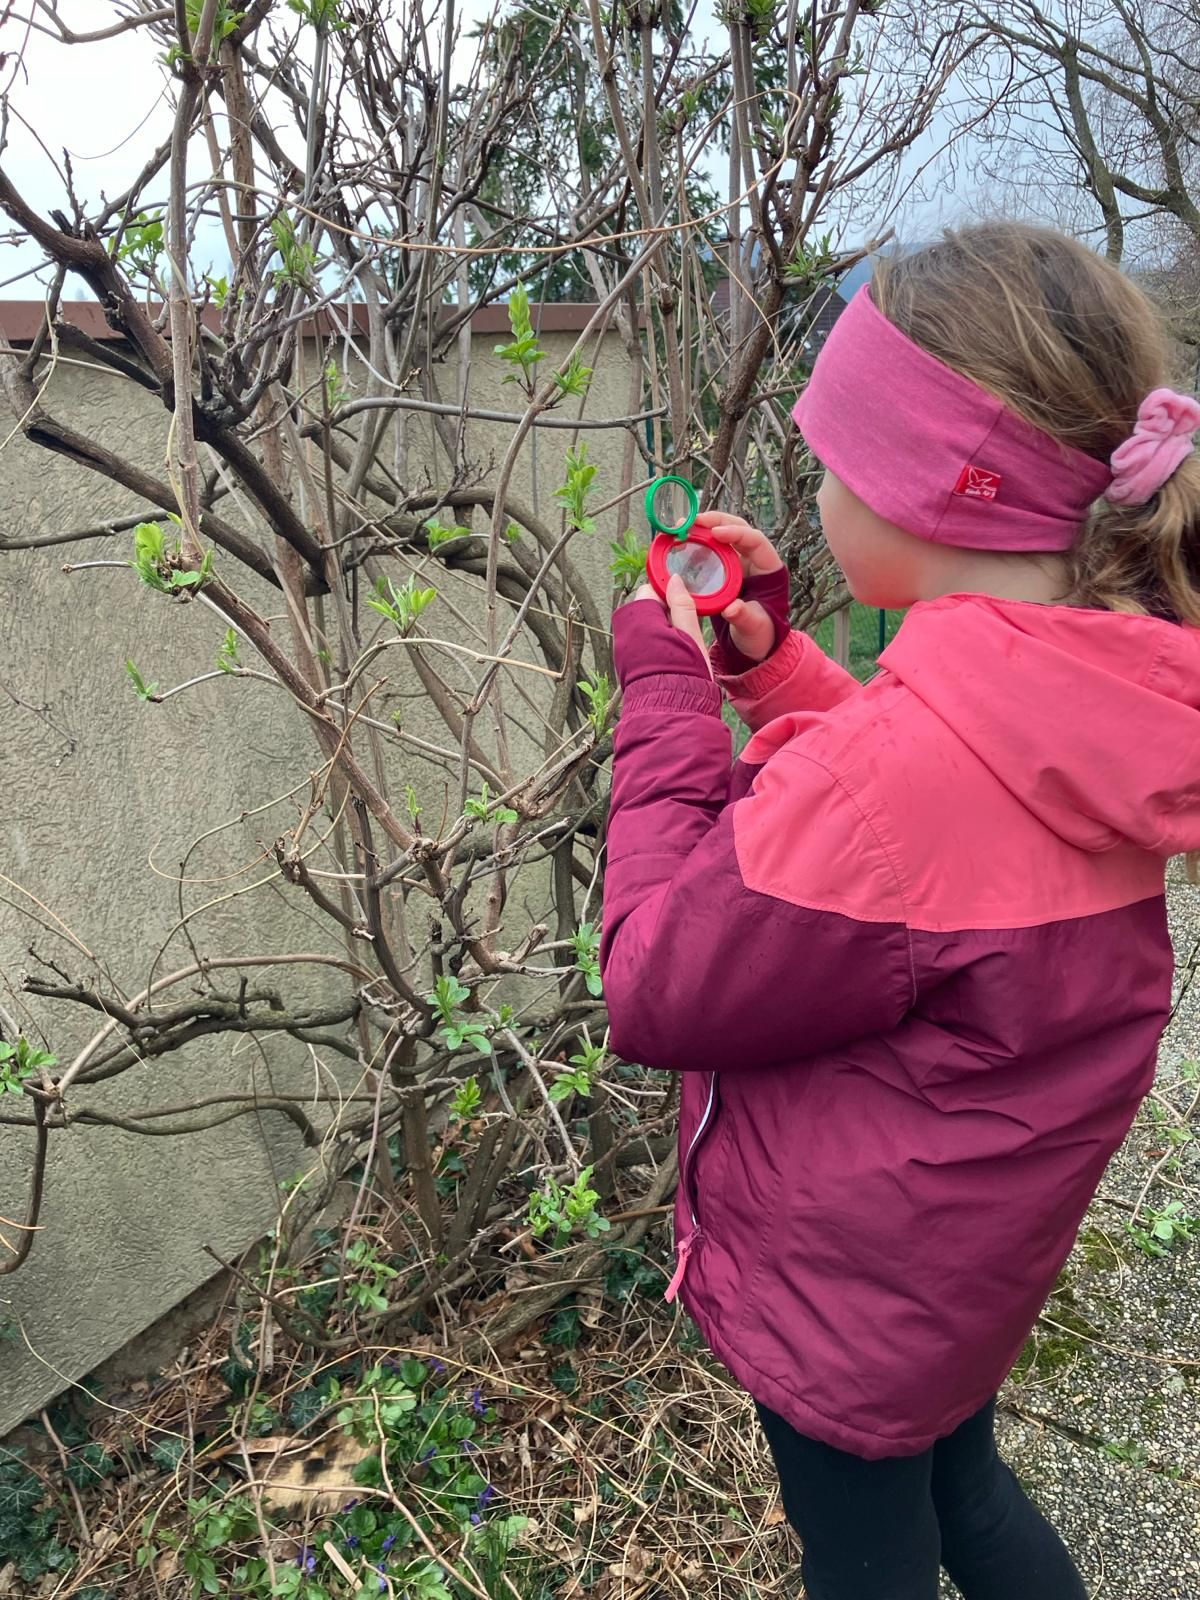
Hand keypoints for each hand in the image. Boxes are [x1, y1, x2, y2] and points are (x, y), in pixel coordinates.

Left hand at [632, 574, 710, 669]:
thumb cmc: (685, 673)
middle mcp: (626, 630)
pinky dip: (651, 643)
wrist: (671, 710)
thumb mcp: (691, 634)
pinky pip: (638, 643)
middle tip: (684, 625)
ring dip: (658, 628)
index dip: (668, 593)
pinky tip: (668, 655)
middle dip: (663, 612)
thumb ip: (682, 604)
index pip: (650, 590)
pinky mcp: (625, 663)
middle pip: (645, 609)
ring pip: (642, 626)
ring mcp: (623, 647)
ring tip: (678, 643)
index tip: (683, 600)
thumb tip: (674, 579)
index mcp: (641, 618)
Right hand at [691, 511, 782, 663]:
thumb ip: (743, 617)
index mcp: (768, 568)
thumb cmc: (759, 632)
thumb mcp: (753, 627)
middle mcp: (754, 559)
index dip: (736, 533)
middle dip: (716, 521)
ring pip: (723, 535)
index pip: (755, 540)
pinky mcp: (724, 568)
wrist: (753, 640)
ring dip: (704, 528)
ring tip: (683, 527)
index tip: (716, 533)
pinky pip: (712, 548)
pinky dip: (698, 543)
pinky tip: (682, 543)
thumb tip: (731, 609)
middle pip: (738, 528)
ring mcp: (739, 561)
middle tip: (694, 521)